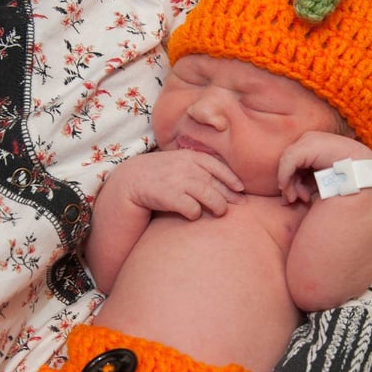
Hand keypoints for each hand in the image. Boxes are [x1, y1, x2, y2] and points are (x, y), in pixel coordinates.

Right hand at [113, 149, 244, 219]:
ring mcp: (178, 181)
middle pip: (217, 183)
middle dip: (230, 196)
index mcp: (190, 157)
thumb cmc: (159, 174)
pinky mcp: (169, 196)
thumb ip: (197, 165)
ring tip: (220, 212)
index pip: (218, 166)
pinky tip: (194, 215)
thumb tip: (224, 178)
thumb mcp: (178, 162)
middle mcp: (187, 167)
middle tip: (238, 205)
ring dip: (218, 206)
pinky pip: (192, 208)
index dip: (232, 178)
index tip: (241, 189)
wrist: (130, 180)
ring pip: (210, 196)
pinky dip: (196, 213)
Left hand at [277, 131, 371, 203]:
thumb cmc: (346, 183)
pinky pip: (288, 162)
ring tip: (295, 198)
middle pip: (292, 163)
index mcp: (319, 148)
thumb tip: (286, 198)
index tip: (300, 199)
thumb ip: (306, 184)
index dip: (295, 182)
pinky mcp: (307, 145)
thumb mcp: (323, 183)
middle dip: (291, 184)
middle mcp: (314, 140)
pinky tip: (289, 190)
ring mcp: (310, 140)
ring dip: (289, 184)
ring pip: (287, 162)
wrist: (360, 177)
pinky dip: (285, 177)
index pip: (298, 164)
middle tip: (293, 200)